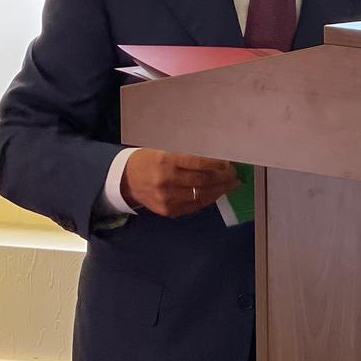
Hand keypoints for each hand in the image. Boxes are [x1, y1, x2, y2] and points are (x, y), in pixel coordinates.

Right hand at [122, 150, 237, 217]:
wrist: (126, 180)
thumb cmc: (148, 159)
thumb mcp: (162, 149)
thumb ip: (185, 153)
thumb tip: (214, 155)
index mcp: (165, 161)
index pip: (197, 163)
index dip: (216, 163)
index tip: (228, 162)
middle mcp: (166, 181)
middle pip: (202, 181)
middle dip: (222, 178)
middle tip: (234, 174)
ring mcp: (167, 198)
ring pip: (201, 195)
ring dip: (219, 190)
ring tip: (231, 184)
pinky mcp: (168, 211)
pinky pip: (194, 206)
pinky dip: (208, 199)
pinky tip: (217, 193)